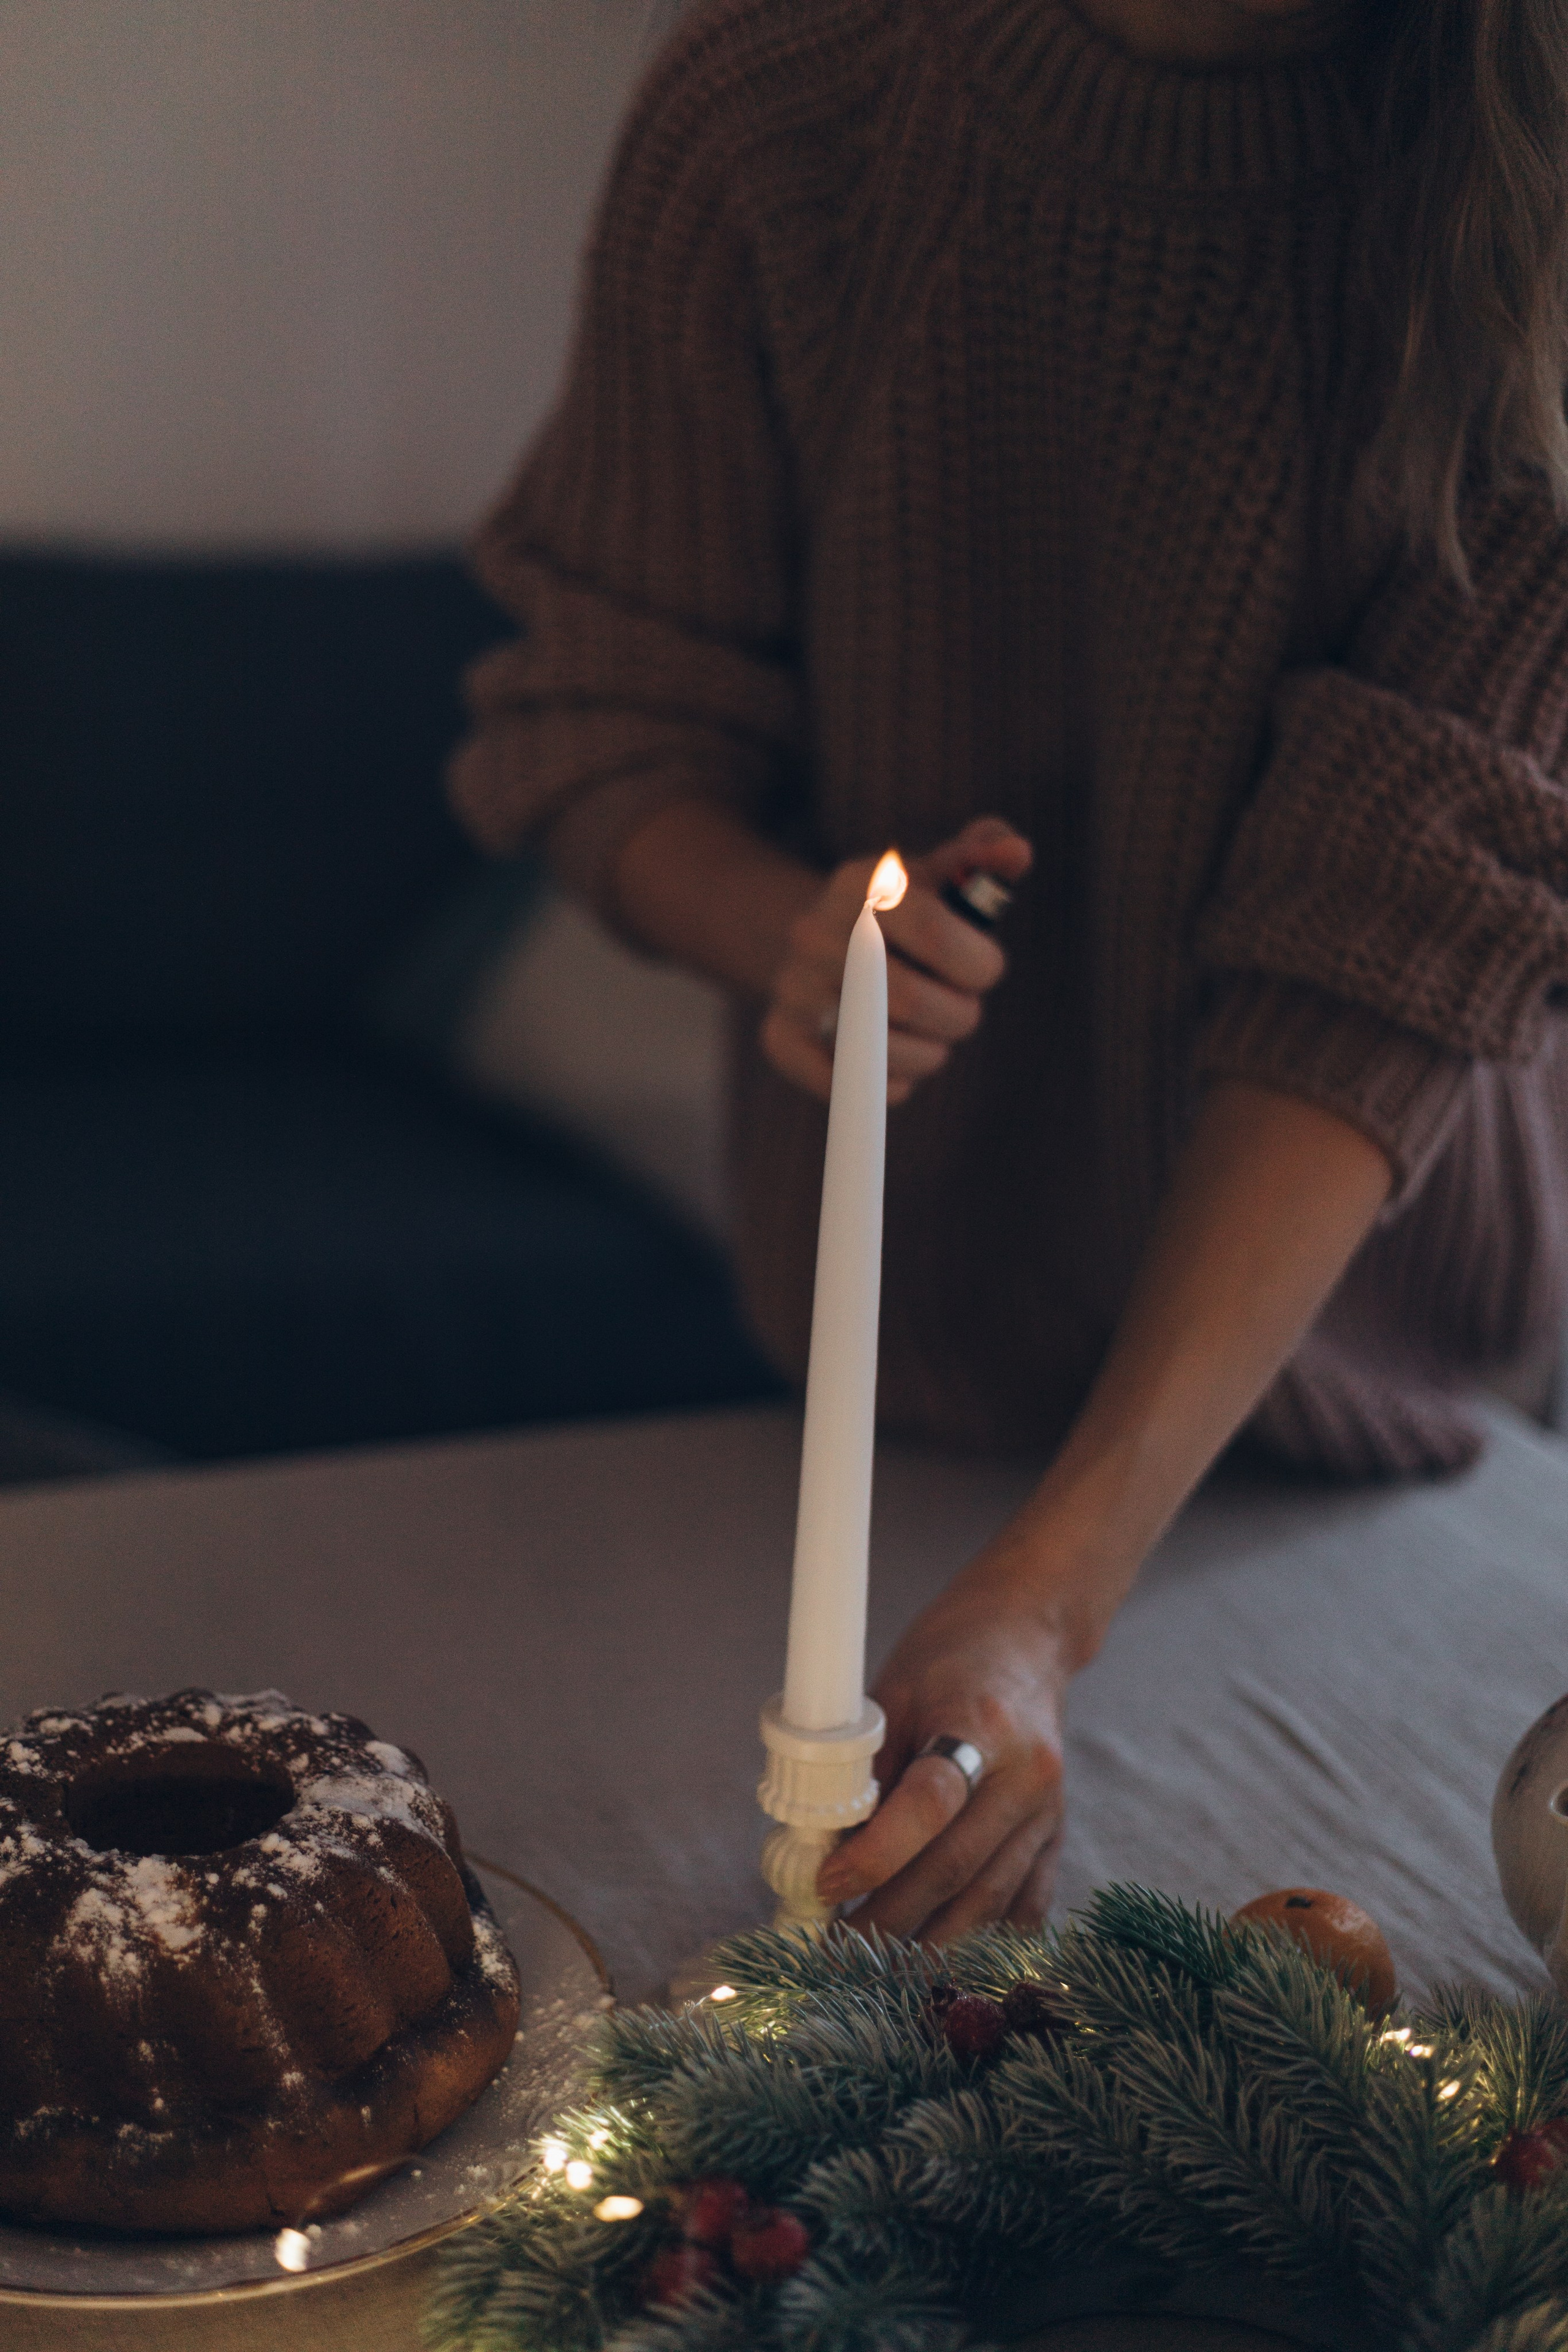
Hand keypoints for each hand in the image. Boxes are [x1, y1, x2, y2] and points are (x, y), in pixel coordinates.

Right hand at [760, 816, 1032, 1105]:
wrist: (819, 944)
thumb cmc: (901, 914)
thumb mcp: (937, 876)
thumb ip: (982, 858)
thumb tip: (1017, 851)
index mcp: (859, 884)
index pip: (934, 932)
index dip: (977, 964)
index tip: (983, 970)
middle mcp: (813, 933)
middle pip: (910, 999)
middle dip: (958, 1016)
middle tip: (961, 1011)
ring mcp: (791, 987)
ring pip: (883, 1052)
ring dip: (929, 1054)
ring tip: (929, 1035)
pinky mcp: (780, 1037)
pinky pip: (847, 1084)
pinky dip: (888, 1084)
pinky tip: (894, 1062)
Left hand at [816, 1580, 1068, 1940]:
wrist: (1026, 1638)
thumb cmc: (947, 1659)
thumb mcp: (894, 1692)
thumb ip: (866, 1768)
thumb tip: (821, 1846)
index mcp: (981, 1725)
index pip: (930, 1804)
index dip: (876, 1853)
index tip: (826, 1883)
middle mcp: (1026, 1775)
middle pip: (956, 1866)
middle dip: (890, 1916)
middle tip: (834, 1947)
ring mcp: (1048, 1809)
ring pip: (990, 1898)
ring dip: (930, 1942)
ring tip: (874, 1963)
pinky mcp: (1056, 1832)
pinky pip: (1025, 1903)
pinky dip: (984, 1936)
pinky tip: (941, 1955)